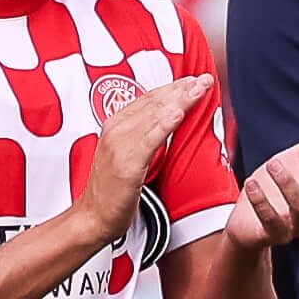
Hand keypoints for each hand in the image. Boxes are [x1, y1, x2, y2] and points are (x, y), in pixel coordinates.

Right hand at [71, 72, 211, 232]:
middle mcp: (115, 130)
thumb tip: (167, 120)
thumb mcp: (125, 154)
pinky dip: (165, 125)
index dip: (173, 87)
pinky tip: (179, 113)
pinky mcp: (126, 165)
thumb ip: (142, 135)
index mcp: (115, 125)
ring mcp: (119, 147)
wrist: (93, 218)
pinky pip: (149, 141)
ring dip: (179, 100)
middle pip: (154, 103)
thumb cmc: (112, 189)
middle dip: (181, 89)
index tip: (195, 80)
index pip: (148, 98)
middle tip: (205, 80)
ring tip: (199, 89)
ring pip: (154, 117)